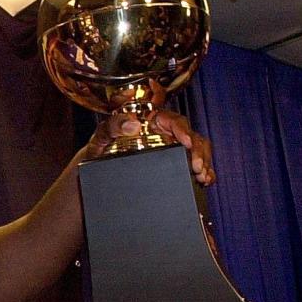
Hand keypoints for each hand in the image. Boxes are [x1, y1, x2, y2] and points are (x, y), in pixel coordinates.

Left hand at [85, 110, 214, 185]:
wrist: (96, 169)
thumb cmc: (100, 148)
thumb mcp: (101, 135)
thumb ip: (112, 126)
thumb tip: (132, 123)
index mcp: (151, 121)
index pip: (173, 120)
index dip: (183, 130)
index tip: (186, 142)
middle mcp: (165, 133)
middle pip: (191, 136)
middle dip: (198, 151)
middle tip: (197, 167)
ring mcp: (171, 149)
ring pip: (197, 151)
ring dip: (204, 163)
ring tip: (202, 177)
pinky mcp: (174, 164)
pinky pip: (195, 165)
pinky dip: (205, 172)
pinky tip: (205, 181)